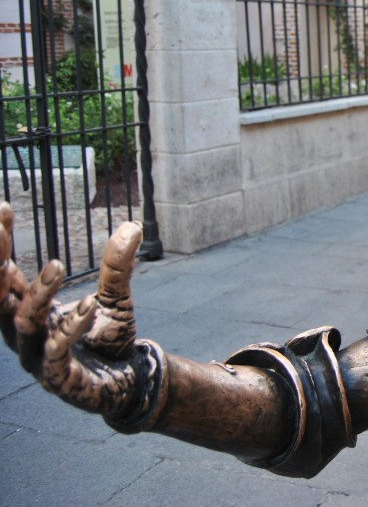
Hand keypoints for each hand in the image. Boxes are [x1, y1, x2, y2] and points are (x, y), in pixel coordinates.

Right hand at [0, 202, 144, 415]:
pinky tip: (88, 306)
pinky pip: (57, 351)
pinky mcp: (59, 379)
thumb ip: (117, 266)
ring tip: (56, 266)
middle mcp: (25, 333)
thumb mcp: (115, 298)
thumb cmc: (109, 340)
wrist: (129, 383)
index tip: (3, 207)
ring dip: (37, 294)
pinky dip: (70, 327)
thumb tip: (132, 226)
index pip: (6, 274)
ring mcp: (38, 357)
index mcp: (31, 311)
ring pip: (23, 322)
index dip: (1, 244)